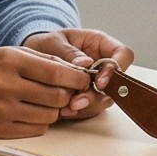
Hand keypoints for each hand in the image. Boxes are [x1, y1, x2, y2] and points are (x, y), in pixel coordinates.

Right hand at [0, 45, 93, 136]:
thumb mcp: (11, 53)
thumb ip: (45, 61)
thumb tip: (79, 71)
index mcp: (11, 62)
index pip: (57, 74)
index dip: (77, 78)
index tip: (84, 79)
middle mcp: (7, 86)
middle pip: (58, 97)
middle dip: (67, 94)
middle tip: (64, 90)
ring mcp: (2, 111)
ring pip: (50, 116)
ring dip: (53, 109)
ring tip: (42, 100)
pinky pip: (36, 130)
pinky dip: (39, 121)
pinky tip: (29, 111)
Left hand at [22, 28, 136, 120]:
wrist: (32, 60)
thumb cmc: (47, 44)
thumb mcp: (54, 42)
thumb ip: (69, 52)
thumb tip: (86, 63)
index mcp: (101, 45)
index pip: (123, 55)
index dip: (116, 69)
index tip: (99, 81)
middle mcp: (103, 66)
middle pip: (116, 84)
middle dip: (97, 95)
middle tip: (78, 101)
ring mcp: (97, 84)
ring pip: (103, 100)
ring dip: (87, 106)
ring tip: (66, 108)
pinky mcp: (87, 98)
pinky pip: (89, 109)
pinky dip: (77, 112)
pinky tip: (62, 111)